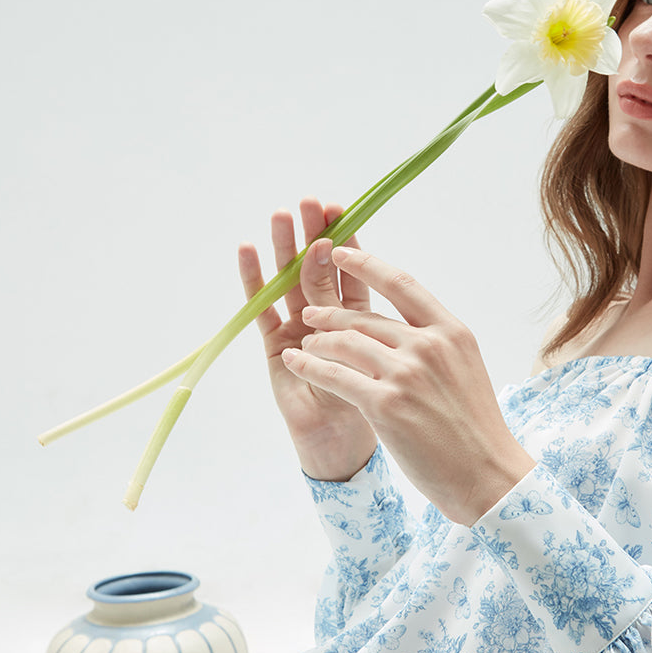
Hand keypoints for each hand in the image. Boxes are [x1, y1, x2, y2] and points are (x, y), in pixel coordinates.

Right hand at [238, 198, 376, 479]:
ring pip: (292, 282)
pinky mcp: (277, 348)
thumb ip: (386, 329)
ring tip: (281, 216)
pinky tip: (248, 252)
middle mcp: (329, 320)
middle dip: (316, 235)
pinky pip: (264, 311)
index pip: (355, 272)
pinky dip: (255, 282)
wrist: (353, 448)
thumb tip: (403, 291)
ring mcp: (301, 331)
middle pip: (320, 268)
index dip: (350, 243)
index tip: (344, 209)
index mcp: (364, 319)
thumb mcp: (391, 365)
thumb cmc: (384, 413)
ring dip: (285, 249)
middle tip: (311, 203)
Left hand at [280, 247, 535, 524]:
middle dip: (332, 313)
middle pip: (366, 316)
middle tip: (311, 313)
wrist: (487, 474)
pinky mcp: (384, 404)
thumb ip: (436, 344)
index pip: (402, 283)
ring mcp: (406, 374)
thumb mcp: (465, 370)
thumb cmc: (476, 430)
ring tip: (306, 344)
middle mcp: (428, 346)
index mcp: (451, 332)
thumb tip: (404, 328)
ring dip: (318, 341)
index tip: (341, 252)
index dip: (366, 264)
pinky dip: (310, 367)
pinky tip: (297, 363)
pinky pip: (335, 376)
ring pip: (345, 343)